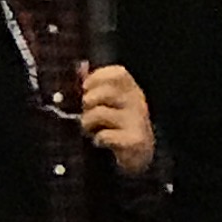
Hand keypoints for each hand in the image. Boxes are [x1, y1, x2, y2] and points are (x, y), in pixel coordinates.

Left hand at [80, 62, 156, 177]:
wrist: (139, 157)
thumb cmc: (118, 126)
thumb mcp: (109, 102)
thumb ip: (94, 83)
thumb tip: (81, 65)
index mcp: (132, 89)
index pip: (118, 73)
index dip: (97, 78)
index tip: (87, 89)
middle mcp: (137, 102)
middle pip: (104, 93)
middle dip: (88, 104)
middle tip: (88, 113)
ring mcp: (137, 121)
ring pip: (99, 113)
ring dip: (88, 124)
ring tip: (92, 130)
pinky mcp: (134, 140)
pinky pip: (104, 136)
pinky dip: (98, 140)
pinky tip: (102, 142)